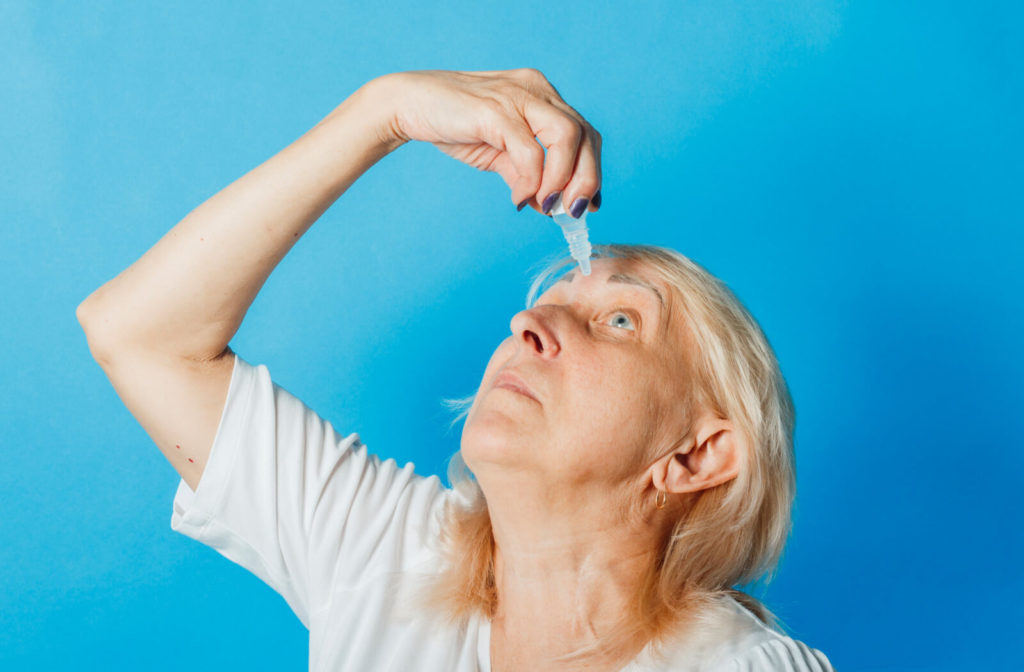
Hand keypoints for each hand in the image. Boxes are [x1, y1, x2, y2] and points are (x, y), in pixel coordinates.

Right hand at [368, 68, 601, 215]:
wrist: (407, 105)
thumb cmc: (454, 125)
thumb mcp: (499, 154)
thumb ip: (525, 174)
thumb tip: (548, 206)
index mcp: (541, 96)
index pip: (584, 133)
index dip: (592, 170)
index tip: (588, 205)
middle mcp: (536, 89)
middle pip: (584, 133)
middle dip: (586, 178)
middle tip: (572, 212)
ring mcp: (517, 96)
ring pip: (566, 136)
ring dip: (563, 178)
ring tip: (547, 206)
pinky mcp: (495, 109)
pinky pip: (529, 149)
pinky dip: (531, 180)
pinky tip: (519, 199)